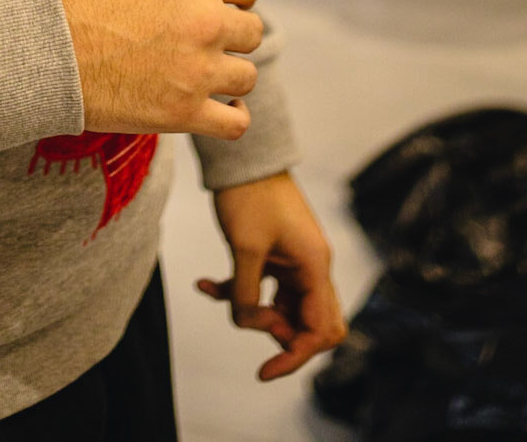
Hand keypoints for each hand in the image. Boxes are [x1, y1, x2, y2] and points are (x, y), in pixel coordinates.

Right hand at [51, 0, 260, 138]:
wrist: (46, 44)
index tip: (221, 3)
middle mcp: (206, 22)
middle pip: (252, 32)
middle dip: (233, 34)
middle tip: (203, 38)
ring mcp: (198, 70)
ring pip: (247, 77)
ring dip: (231, 74)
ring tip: (205, 71)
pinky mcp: (184, 112)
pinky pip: (235, 123)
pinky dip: (234, 117)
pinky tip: (221, 107)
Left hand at [199, 173, 345, 380]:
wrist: (242, 155)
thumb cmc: (249, 194)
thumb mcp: (245, 248)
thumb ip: (245, 294)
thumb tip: (244, 322)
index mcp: (314, 266)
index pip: (322, 330)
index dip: (295, 356)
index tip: (264, 370)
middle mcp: (312, 267)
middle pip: (310, 324)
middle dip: (279, 336)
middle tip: (248, 321)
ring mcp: (294, 261)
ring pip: (284, 308)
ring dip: (256, 313)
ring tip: (222, 294)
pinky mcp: (276, 255)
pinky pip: (263, 288)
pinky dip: (237, 292)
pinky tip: (205, 284)